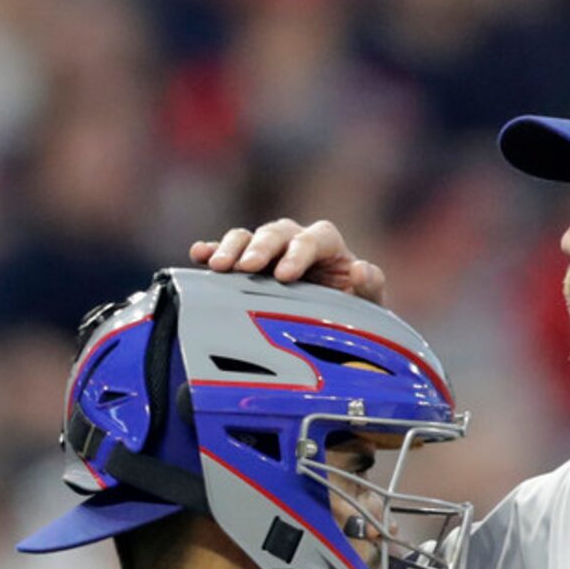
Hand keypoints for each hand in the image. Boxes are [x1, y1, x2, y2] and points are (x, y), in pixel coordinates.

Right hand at [189, 220, 386, 301]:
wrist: (336, 336)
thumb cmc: (355, 319)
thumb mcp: (369, 309)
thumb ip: (370, 289)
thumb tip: (362, 269)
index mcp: (329, 247)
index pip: (314, 239)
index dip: (299, 252)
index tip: (286, 276)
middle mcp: (297, 243)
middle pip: (277, 232)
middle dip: (260, 248)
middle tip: (246, 268)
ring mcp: (271, 253)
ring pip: (249, 237)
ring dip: (232, 248)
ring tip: (217, 266)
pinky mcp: (249, 266)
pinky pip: (229, 251)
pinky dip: (213, 250)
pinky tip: (198, 254)